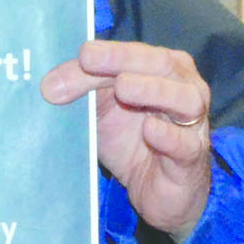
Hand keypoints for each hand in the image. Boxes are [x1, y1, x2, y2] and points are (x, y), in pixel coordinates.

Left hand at [42, 40, 211, 242]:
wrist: (156, 191)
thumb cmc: (134, 140)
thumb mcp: (104, 110)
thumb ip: (84, 89)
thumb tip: (50, 87)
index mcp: (163, 67)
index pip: (136, 53)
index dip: (108, 52)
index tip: (81, 54)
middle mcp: (185, 87)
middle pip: (161, 65)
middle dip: (123, 60)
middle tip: (90, 60)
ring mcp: (193, 123)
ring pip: (184, 99)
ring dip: (152, 90)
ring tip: (122, 87)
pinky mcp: (192, 158)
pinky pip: (185, 144)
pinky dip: (169, 136)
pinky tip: (150, 130)